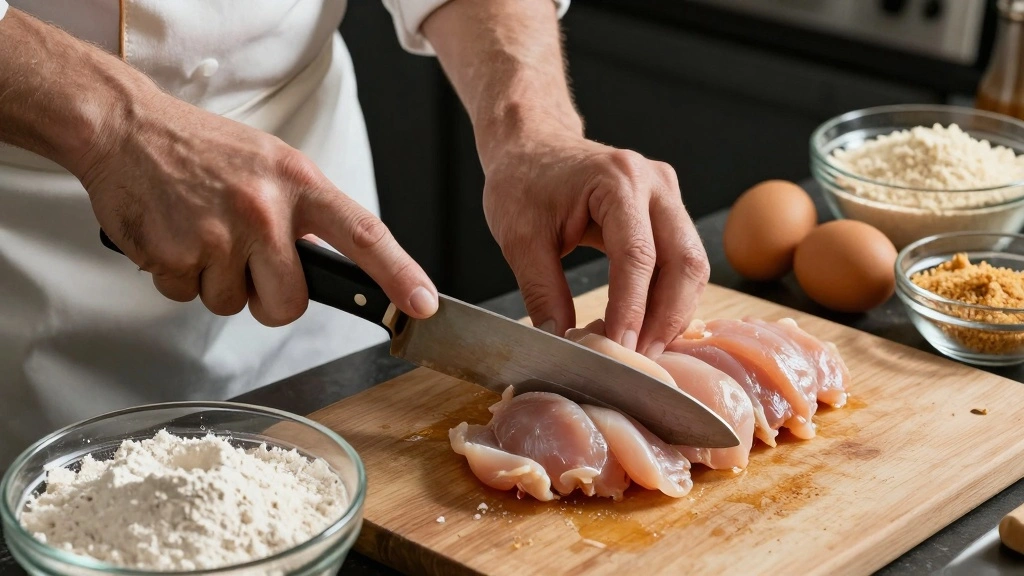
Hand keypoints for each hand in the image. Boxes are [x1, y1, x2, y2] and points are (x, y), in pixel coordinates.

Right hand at [74, 91, 437, 325]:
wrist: (127, 128)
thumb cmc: (204, 149)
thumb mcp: (272, 165)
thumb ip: (304, 212)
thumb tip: (333, 265)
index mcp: (299, 183)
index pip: (364, 235)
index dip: (399, 275)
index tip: (422, 304)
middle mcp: (264, 210)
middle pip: (290, 303)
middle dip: (271, 300)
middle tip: (249, 265)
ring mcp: (219, 234)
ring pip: (232, 304)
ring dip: (218, 283)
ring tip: (203, 233)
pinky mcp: (176, 255)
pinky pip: (188, 296)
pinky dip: (180, 277)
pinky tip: (176, 236)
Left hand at [482, 128, 709, 357]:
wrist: (533, 145)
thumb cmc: (523, 181)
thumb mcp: (520, 238)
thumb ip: (541, 291)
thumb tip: (562, 343)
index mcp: (617, 180)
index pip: (637, 255)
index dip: (632, 308)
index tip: (621, 349)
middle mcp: (654, 183)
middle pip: (684, 261)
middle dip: (667, 317)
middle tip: (642, 360)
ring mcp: (667, 195)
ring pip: (691, 264)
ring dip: (673, 312)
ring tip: (644, 350)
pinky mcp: (668, 210)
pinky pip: (681, 260)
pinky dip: (669, 297)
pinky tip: (647, 326)